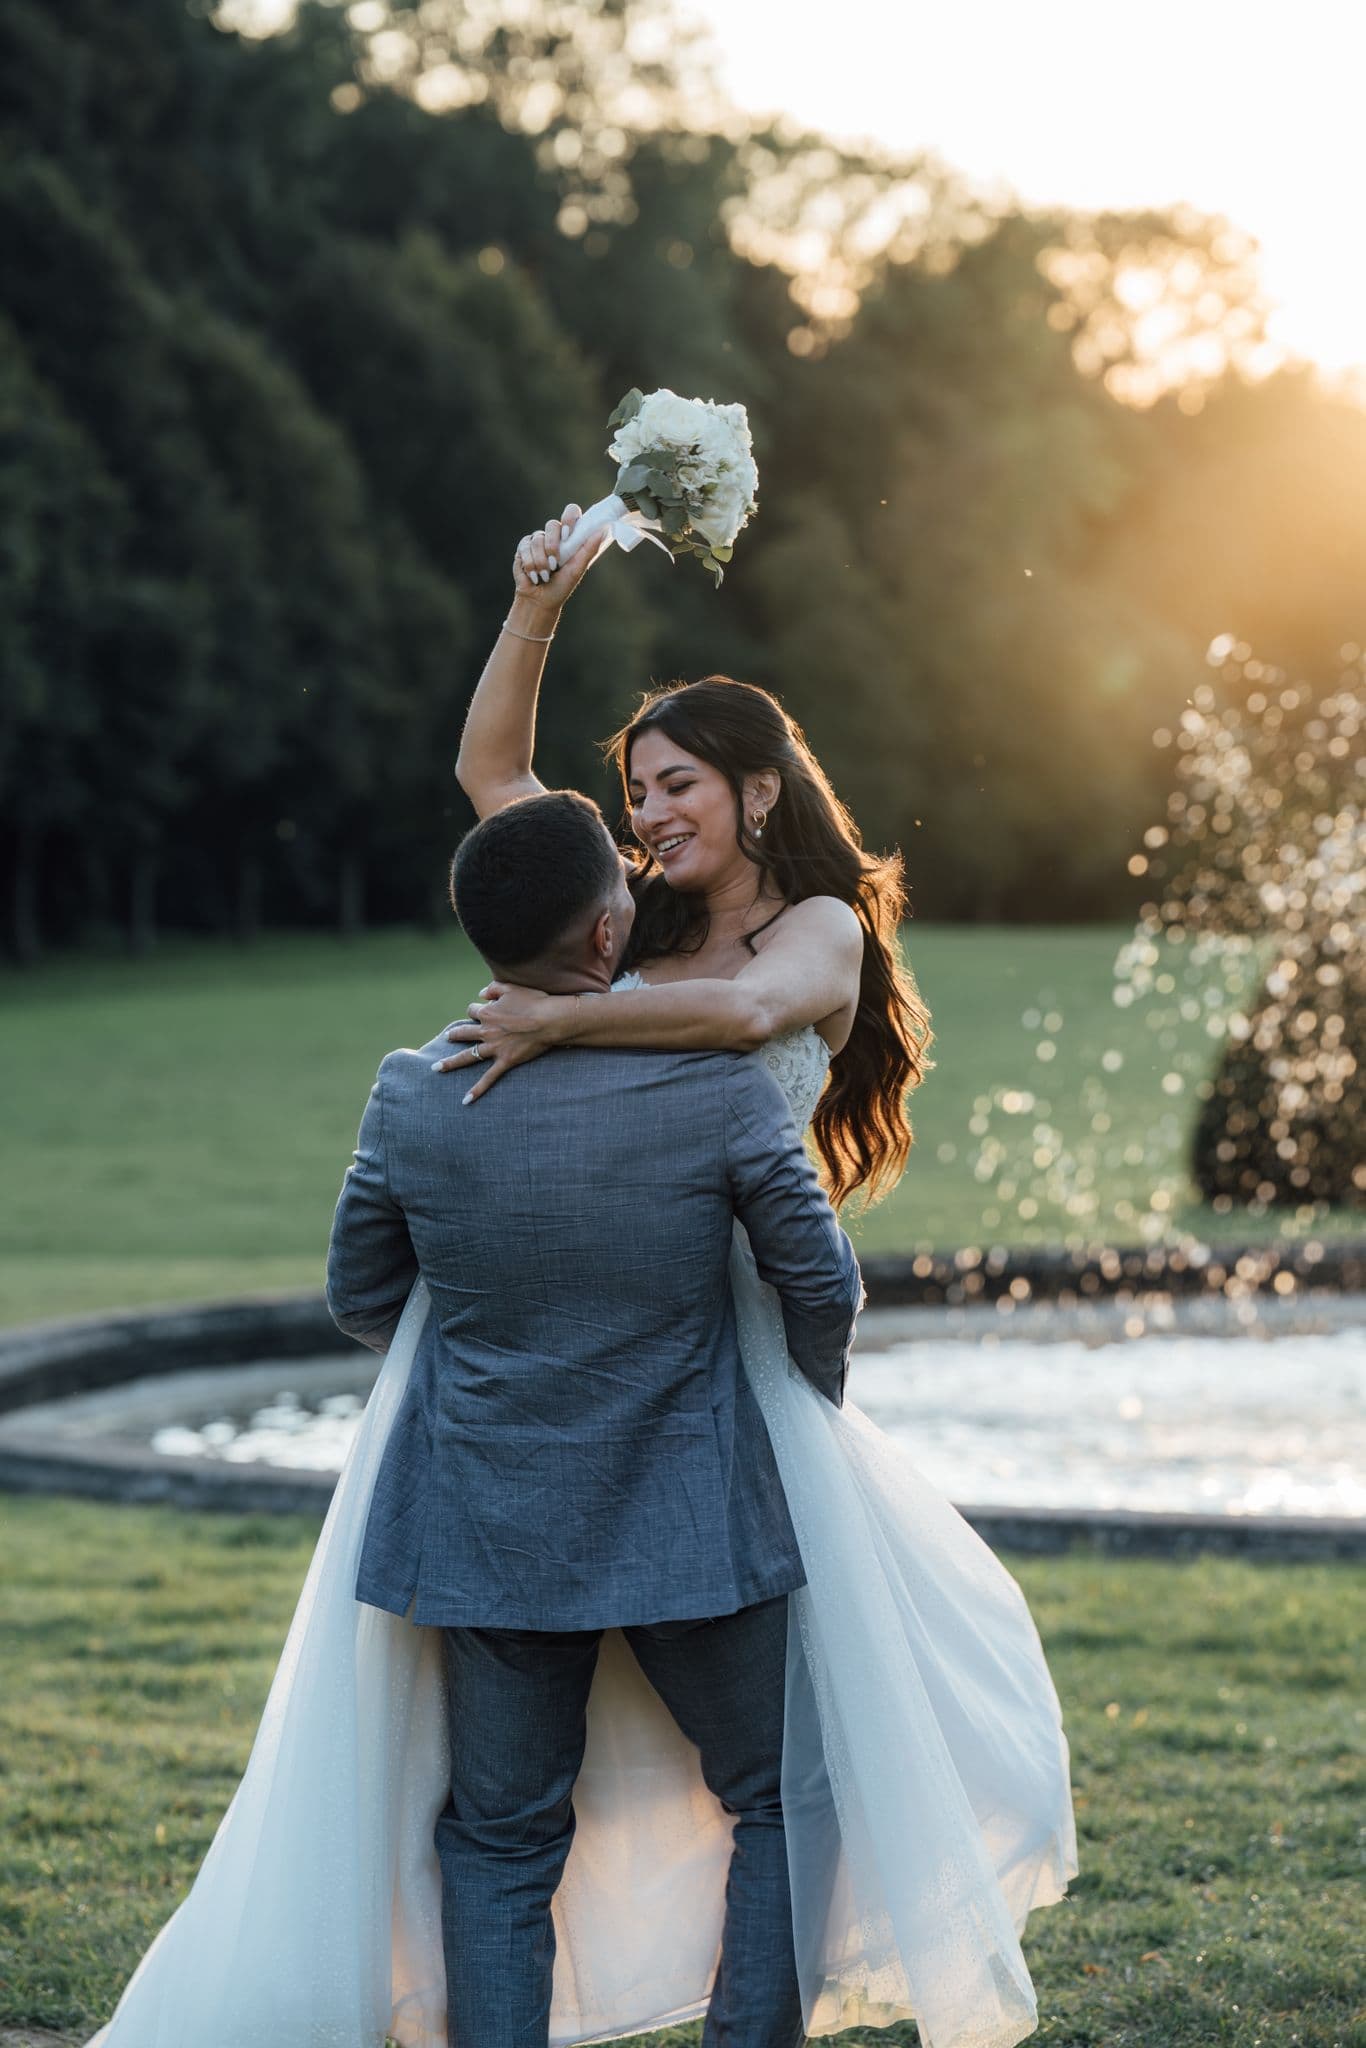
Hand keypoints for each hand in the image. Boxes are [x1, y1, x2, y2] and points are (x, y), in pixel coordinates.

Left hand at [432, 982, 565, 1100]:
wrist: (549, 1019)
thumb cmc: (533, 1001)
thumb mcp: (511, 988)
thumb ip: (493, 988)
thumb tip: (481, 993)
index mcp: (487, 1013)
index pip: (473, 1010)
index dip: (477, 1009)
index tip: (483, 1009)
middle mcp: (486, 1031)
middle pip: (463, 1032)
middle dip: (454, 1035)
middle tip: (448, 1037)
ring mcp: (494, 1048)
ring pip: (467, 1056)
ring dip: (450, 1062)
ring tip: (437, 1067)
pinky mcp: (505, 1061)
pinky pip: (488, 1078)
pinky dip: (477, 1089)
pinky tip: (466, 1100)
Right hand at [511, 505, 608, 610]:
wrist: (540, 600)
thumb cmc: (561, 586)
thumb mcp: (577, 569)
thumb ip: (588, 550)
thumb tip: (602, 531)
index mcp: (569, 537)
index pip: (571, 512)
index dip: (569, 518)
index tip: (568, 534)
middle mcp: (553, 535)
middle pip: (551, 525)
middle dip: (552, 546)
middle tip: (554, 565)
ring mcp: (537, 540)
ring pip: (537, 540)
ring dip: (541, 562)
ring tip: (545, 576)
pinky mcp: (523, 547)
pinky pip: (525, 548)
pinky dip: (530, 565)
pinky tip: (534, 576)